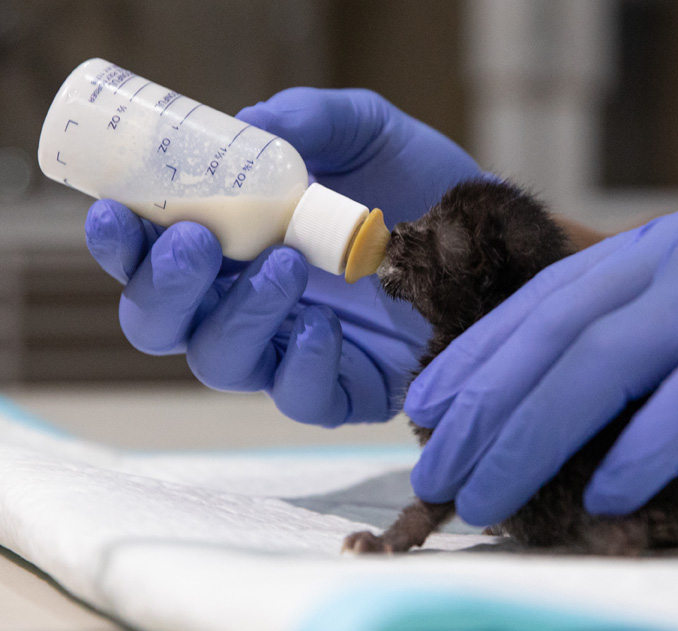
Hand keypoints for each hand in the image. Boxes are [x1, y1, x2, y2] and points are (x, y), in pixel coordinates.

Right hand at [86, 89, 484, 423]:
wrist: (498, 238)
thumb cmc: (425, 184)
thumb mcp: (370, 131)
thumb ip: (311, 121)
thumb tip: (249, 127)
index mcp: (239, 241)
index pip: (154, 253)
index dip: (123, 243)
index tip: (117, 214)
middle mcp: (252, 301)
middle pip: (164, 322)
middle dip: (166, 289)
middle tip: (196, 244)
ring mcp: (296, 350)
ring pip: (221, 363)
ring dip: (237, 319)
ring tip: (284, 270)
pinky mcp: (347, 390)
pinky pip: (301, 400)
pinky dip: (301, 368)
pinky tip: (326, 328)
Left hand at [404, 198, 677, 524]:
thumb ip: (659, 349)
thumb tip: (566, 412)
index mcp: (672, 246)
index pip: (549, 300)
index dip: (480, 355)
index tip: (429, 409)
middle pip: (557, 330)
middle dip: (486, 405)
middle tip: (440, 471)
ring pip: (603, 361)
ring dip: (533, 435)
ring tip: (489, 495)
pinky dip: (640, 451)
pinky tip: (602, 498)